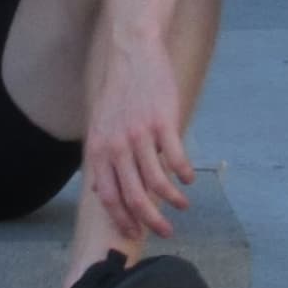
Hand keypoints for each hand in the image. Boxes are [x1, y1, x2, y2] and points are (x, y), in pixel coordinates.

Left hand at [81, 37, 195, 243]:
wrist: (132, 53)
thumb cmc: (118, 92)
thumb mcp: (98, 126)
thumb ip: (100, 160)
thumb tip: (99, 190)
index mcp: (99, 150)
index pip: (109, 196)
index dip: (123, 219)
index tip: (135, 233)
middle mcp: (117, 146)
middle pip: (133, 196)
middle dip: (151, 220)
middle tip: (166, 232)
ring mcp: (140, 134)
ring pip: (157, 182)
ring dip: (173, 200)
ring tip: (183, 206)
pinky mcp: (163, 122)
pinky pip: (176, 158)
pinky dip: (184, 175)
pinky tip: (189, 180)